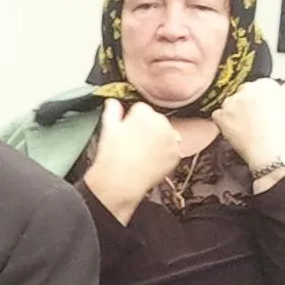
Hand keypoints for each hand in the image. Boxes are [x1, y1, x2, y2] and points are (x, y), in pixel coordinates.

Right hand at [81, 98, 186, 221]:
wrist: (121, 182)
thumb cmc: (112, 156)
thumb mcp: (108, 129)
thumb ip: (112, 111)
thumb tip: (113, 102)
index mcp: (144, 114)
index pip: (141, 109)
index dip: (132, 119)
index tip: (127, 129)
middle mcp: (161, 123)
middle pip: (156, 119)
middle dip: (147, 127)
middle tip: (133, 142)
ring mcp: (171, 139)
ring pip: (165, 133)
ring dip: (157, 139)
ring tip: (142, 152)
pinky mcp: (176, 154)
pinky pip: (171, 149)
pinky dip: (163, 153)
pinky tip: (150, 160)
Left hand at [210, 77, 284, 178]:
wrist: (274, 150)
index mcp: (267, 85)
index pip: (257, 85)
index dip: (258, 98)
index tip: (259, 107)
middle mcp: (248, 89)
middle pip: (241, 93)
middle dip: (245, 104)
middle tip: (252, 118)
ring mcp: (233, 102)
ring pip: (228, 103)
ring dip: (233, 112)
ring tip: (244, 126)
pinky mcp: (222, 115)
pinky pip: (217, 115)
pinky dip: (222, 122)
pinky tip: (233, 130)